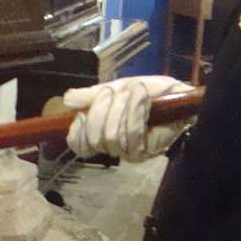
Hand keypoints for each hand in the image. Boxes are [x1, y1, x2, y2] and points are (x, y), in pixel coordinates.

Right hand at [62, 76, 194, 160]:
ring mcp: (129, 151)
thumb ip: (89, 96)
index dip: (78, 128)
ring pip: (112, 135)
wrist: (174, 93)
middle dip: (103, 108)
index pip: (78, 144)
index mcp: (99, 133)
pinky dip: (135, 109)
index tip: (83, 111)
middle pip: (95, 137)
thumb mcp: (113, 89)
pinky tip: (142, 97)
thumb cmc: (145, 93)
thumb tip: (66, 100)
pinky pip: (132, 133)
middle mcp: (112, 147)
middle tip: (114, 92)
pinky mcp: (146, 150)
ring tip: (134, 92)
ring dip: (123, 106)